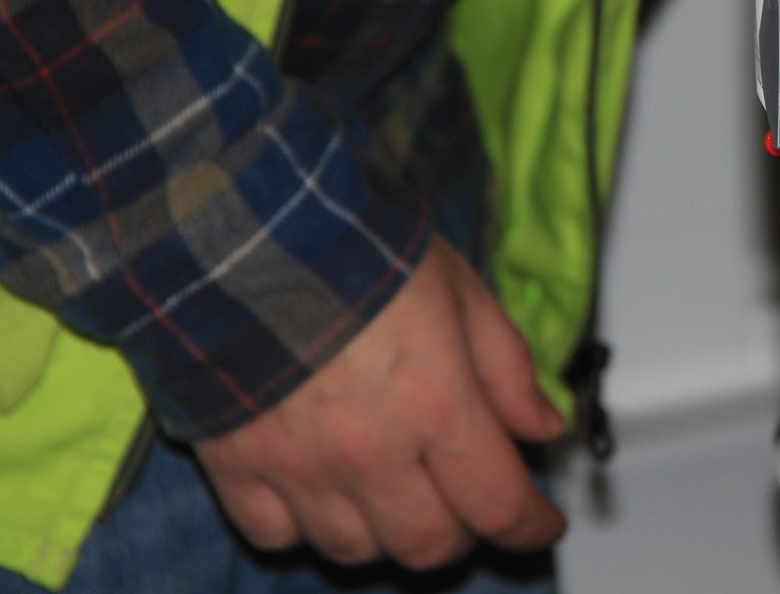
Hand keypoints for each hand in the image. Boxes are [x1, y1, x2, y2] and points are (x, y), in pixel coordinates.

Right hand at [194, 237, 568, 569]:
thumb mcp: (463, 291)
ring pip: (356, 550)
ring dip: (389, 532)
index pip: (499, 505)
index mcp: (436, 405)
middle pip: (430, 545)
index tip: (543, 524)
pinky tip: (324, 490)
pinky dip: (306, 526)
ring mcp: (299, 467)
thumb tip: (542, 426)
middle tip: (471, 500)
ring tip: (401, 490)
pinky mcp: (236, 465)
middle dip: (466, 531)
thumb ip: (508, 369)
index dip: (531, 527)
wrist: (249, 229)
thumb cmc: (362, 247)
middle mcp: (369, 452)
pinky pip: (276, 535)